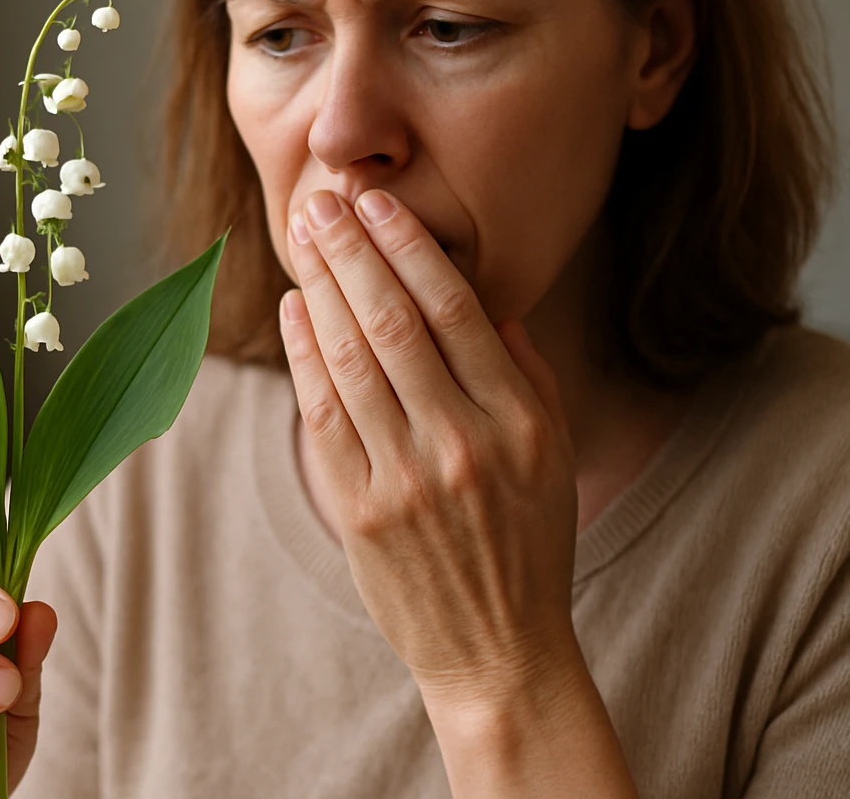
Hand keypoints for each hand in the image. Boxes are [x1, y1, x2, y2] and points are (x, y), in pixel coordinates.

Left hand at [279, 188, 578, 708]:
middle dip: (351, 249)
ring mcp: (404, 478)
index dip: (409, 246)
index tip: (378, 201)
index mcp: (518, 421)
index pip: (455, 309)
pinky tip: (294, 307)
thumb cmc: (528, 542)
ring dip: (320, 285)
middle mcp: (462, 442)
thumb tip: (487, 301)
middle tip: (322, 197)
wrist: (497, 651)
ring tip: (301, 234)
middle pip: (392, 320)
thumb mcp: (555, 455)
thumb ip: (527, 373)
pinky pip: (323, 412)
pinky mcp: (357, 510)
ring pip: (351, 357)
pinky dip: (304, 352)